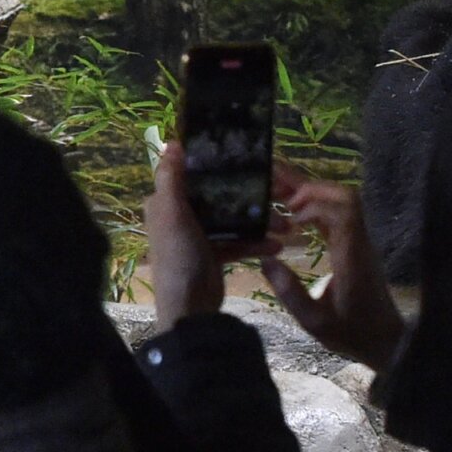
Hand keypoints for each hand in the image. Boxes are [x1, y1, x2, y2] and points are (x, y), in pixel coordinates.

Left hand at [144, 143, 279, 331]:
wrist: (190, 309)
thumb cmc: (179, 256)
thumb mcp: (172, 214)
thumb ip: (171, 179)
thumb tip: (172, 143)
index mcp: (165, 203)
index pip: (191, 175)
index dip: (216, 166)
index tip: (248, 159)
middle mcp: (180, 216)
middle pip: (217, 196)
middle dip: (248, 196)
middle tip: (278, 194)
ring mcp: (198, 236)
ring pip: (232, 220)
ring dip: (258, 221)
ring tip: (286, 225)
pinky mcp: (214, 254)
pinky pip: (238, 242)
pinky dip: (256, 243)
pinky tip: (278, 245)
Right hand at [257, 163, 404, 369]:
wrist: (386, 341)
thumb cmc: (352, 333)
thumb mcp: (315, 322)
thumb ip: (290, 292)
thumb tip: (265, 260)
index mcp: (352, 257)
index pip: (342, 213)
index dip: (315, 204)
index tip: (289, 215)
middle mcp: (359, 242)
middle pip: (346, 197)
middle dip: (311, 187)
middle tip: (277, 188)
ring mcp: (360, 242)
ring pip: (344, 201)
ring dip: (313, 193)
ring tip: (279, 190)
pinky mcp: (356, 245)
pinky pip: (339, 214)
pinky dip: (316, 206)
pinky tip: (293, 210)